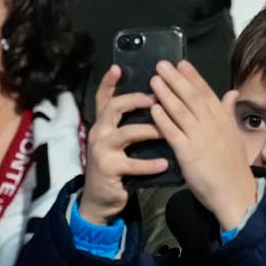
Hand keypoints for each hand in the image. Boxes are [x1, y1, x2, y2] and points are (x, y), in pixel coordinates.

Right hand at [82, 65, 166, 224]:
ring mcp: (102, 150)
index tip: (118, 67)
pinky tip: (164, 163)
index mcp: (104, 123)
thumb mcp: (119, 142)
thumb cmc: (117, 165)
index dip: (109, 82)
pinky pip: (132, 163)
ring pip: (126, 133)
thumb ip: (131, 123)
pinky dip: (150, 164)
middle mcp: (99, 132)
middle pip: (114, 107)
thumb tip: (157, 103)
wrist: (101, 199)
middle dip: (136, 100)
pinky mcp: (108, 168)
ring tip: (166, 131)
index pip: (103, 98)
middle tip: (157, 98)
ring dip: (149, 130)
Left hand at [150, 60, 253, 231]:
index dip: (193, 77)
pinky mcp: (189, 153)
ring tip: (154, 80)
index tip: (182, 63)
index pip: (207, 94)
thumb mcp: (234, 136)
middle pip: (192, 98)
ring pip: (181, 111)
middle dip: (176, 80)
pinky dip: (164, 119)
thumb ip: (228, 113)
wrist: (235, 193)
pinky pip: (174, 133)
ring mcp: (200, 138)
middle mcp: (212, 125)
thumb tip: (232, 92)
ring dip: (167, 94)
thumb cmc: (233, 167)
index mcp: (223, 120)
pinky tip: (154, 108)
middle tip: (162, 64)